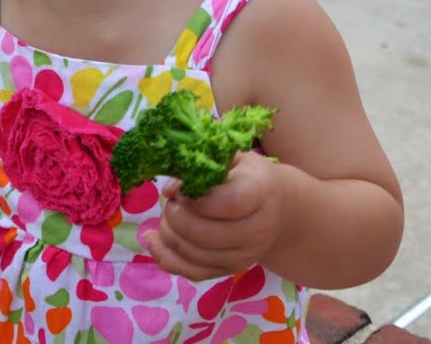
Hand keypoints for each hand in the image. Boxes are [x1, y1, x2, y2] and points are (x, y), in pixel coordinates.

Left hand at [139, 153, 286, 280]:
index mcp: (261, 194)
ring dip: (169, 234)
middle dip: (175, 216)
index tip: (181, 189)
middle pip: (205, 234)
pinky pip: (191, 272)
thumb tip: (170, 190)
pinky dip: (165, 257)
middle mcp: (257, 231)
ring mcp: (243, 257)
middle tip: (171, 202)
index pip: (228, 204)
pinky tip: (153, 239)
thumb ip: (201, 166)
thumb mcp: (233, 159)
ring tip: (168, 215)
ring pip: (194, 254)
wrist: (277, 210)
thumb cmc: (250, 177)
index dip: (196, 198)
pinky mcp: (229, 272)